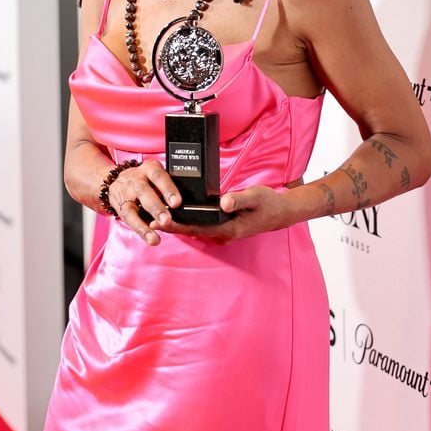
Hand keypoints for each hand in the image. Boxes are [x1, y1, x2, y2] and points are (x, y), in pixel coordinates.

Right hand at [108, 159, 180, 246]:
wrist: (117, 179)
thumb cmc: (145, 180)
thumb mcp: (156, 176)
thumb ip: (168, 188)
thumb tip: (186, 206)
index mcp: (150, 168)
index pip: (159, 176)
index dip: (168, 189)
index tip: (177, 203)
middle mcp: (136, 178)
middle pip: (144, 191)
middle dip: (156, 207)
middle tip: (167, 220)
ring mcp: (126, 192)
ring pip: (133, 207)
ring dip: (144, 224)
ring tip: (155, 237)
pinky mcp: (120, 206)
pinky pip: (129, 219)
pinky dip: (141, 230)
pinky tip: (150, 238)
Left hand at [156, 185, 292, 244]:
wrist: (280, 212)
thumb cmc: (268, 204)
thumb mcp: (256, 196)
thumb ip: (239, 198)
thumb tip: (223, 203)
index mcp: (229, 228)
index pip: (198, 228)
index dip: (178, 224)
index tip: (162, 219)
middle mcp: (223, 234)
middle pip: (191, 231)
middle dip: (171, 226)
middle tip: (149, 219)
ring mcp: (222, 232)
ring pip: (194, 230)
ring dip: (176, 225)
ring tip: (155, 218)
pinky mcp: (222, 227)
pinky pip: (201, 226)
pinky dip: (187, 222)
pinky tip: (175, 216)